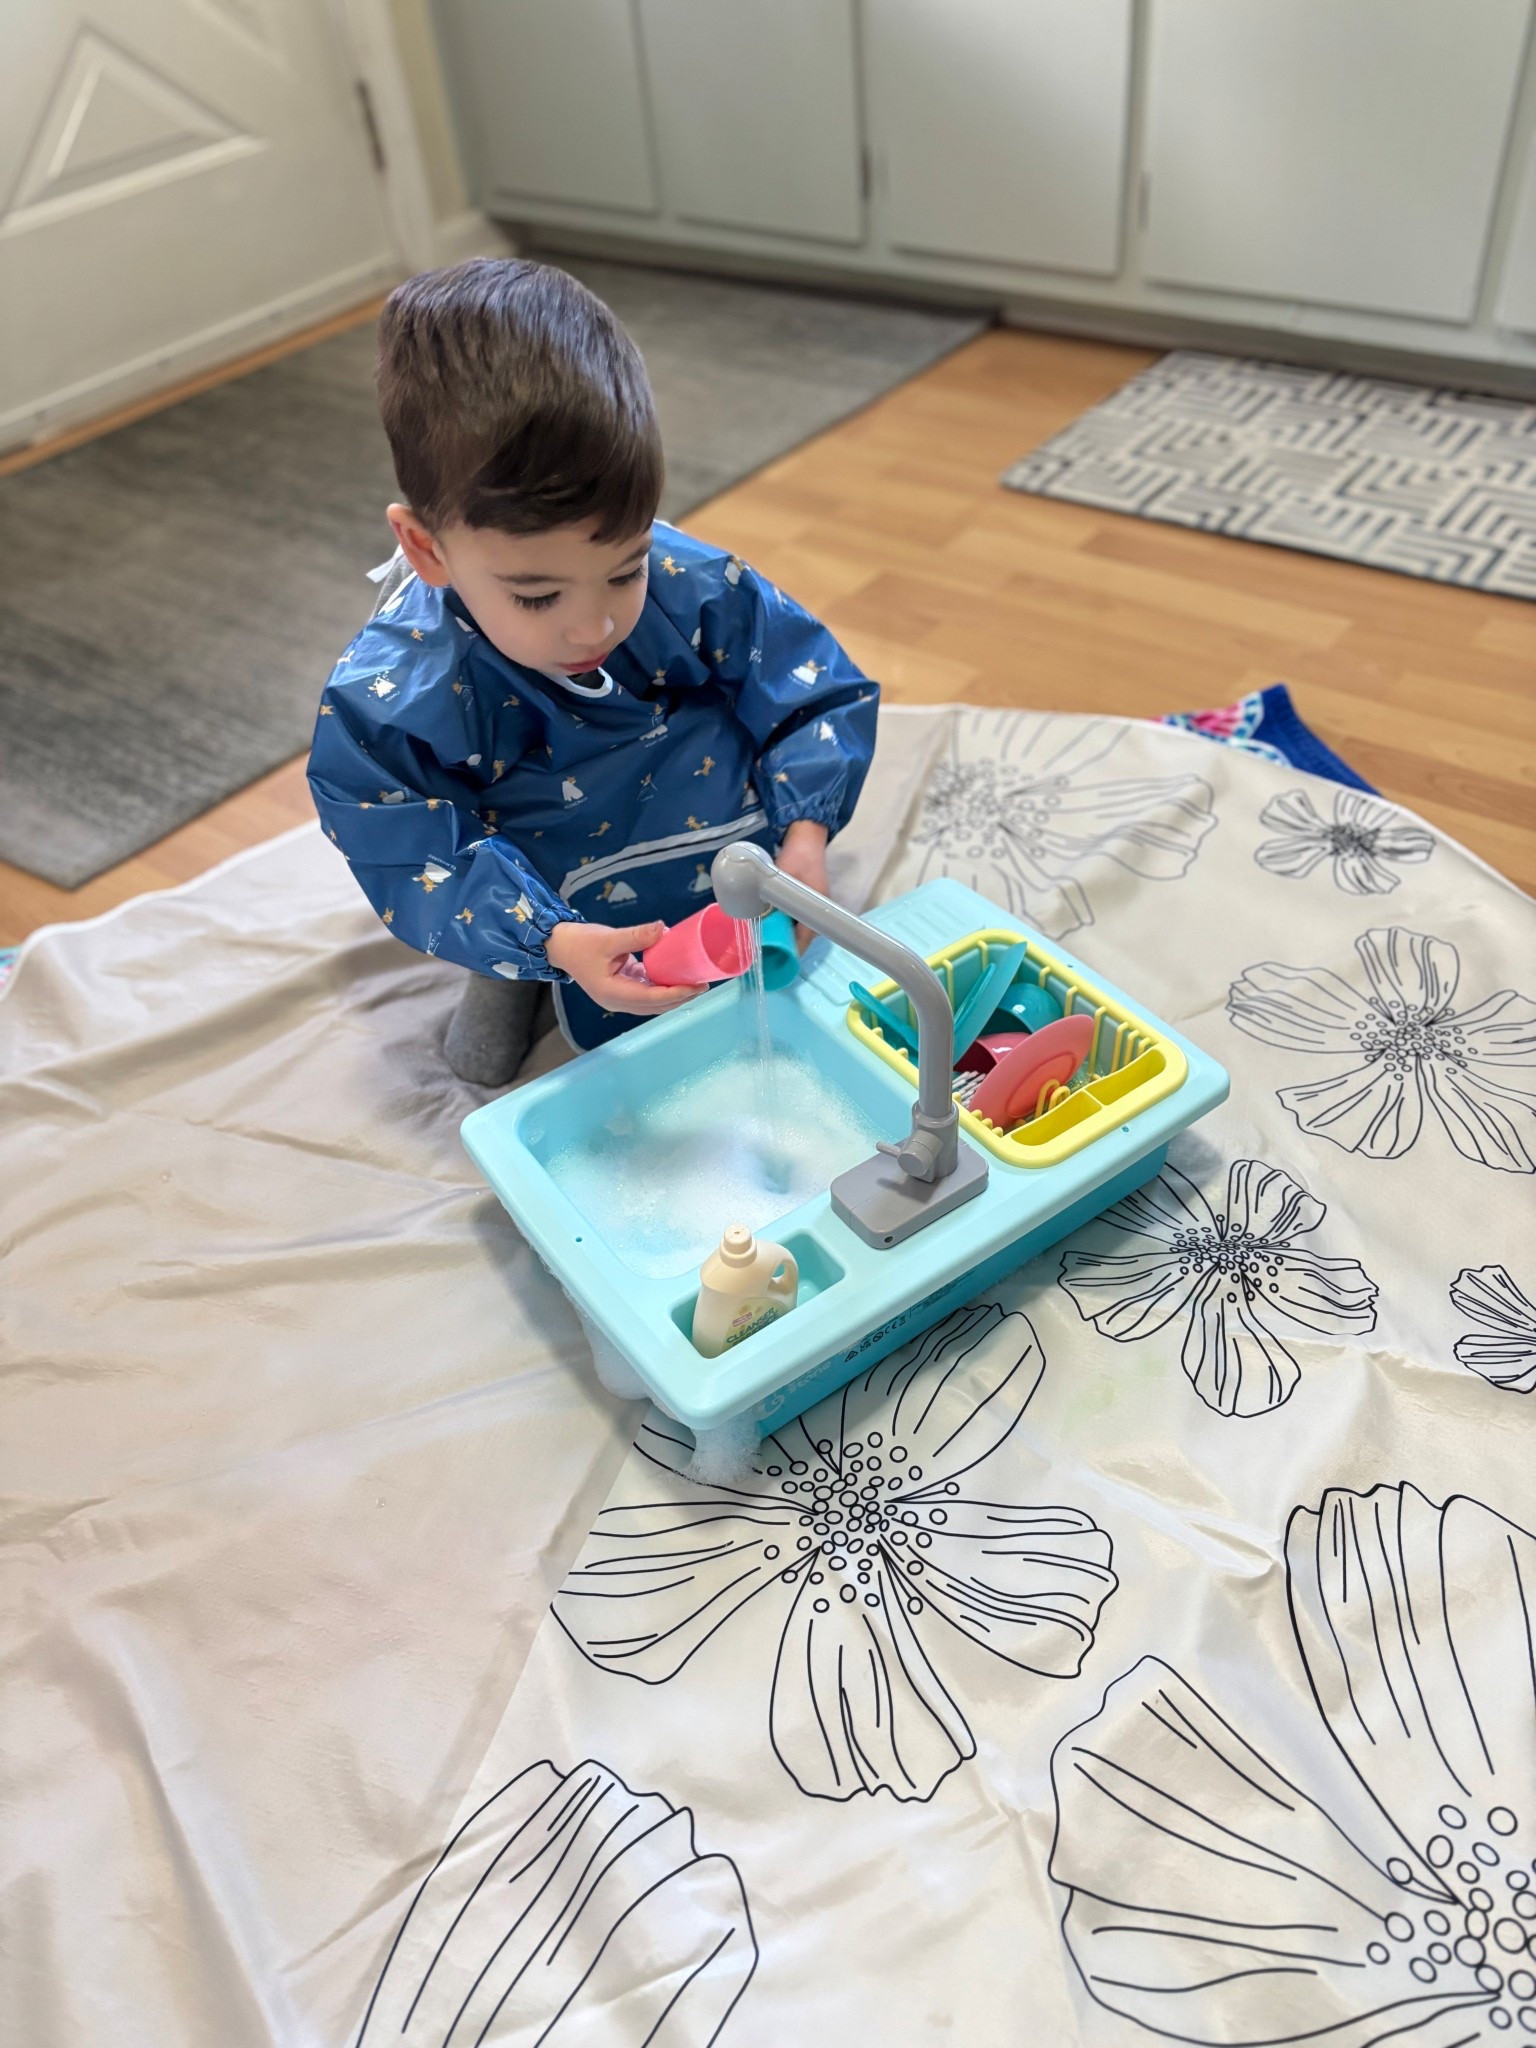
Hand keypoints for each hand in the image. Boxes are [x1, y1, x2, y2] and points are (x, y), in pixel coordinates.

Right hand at [545, 920, 704, 1016]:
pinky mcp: (622, 988)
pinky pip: (647, 993)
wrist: (559, 946)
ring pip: (652, 1003)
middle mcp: (618, 1001)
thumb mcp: (608, 938)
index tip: (696, 985)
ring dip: (674, 995)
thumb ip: (636, 936)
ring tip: (695, 983)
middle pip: (655, 1006)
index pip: (652, 999)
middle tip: (703, 984)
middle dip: (680, 997)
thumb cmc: (580, 943)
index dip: (676, 993)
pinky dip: (663, 988)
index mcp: (613, 993)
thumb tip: (663, 929)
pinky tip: (676, 977)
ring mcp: (619, 997)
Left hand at [775, 820, 829, 949]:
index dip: (791, 951)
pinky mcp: (810, 900)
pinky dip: (786, 923)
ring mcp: (816, 905)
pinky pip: (798, 918)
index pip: (806, 939)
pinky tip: (771, 923)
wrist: (806, 836)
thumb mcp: (780, 878)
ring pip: (800, 928)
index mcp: (818, 907)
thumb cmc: (796, 857)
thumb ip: (771, 897)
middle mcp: (820, 910)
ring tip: (765, 941)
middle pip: (803, 937)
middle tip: (765, 952)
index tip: (776, 959)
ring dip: (785, 933)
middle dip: (786, 945)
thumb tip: (757, 919)